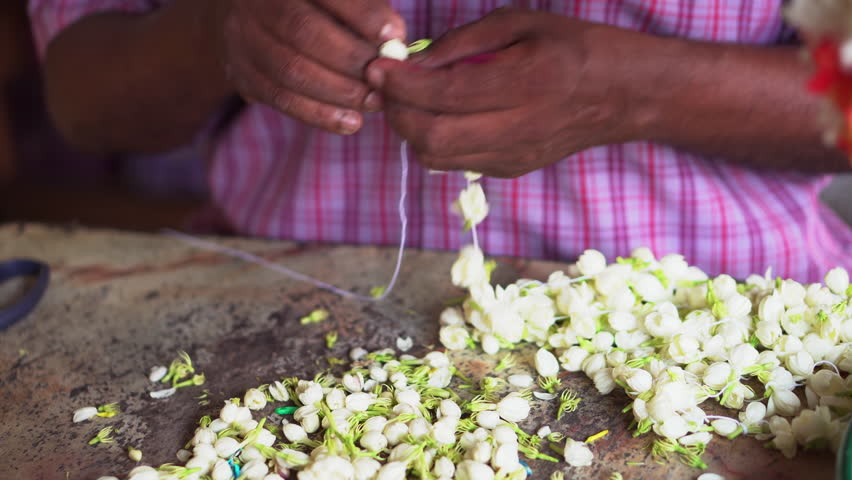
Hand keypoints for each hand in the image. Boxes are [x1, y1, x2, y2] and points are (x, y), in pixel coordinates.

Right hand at [211, 0, 404, 133]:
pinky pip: (280, 98)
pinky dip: (319, 114)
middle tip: (384, 77)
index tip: (394, 34)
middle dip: (351, 59)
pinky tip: (351, 122)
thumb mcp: (338, 1)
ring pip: (290, 70)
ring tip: (374, 102)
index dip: (361, 13)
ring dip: (339, 92)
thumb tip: (395, 41)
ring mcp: (242, 37)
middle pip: (303, 30)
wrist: (259, 18)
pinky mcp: (240, 72)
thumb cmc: (319, 7)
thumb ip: (364, 11)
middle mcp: (255, 2)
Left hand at [366, 8, 646, 176]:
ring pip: (437, 158)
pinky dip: (434, 142)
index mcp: (525, 84)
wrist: (626, 96)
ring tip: (409, 101)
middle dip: (397, 113)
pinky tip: (439, 116)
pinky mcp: (512, 171)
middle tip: (387, 87)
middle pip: (433, 138)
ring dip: (411, 131)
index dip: (401, 84)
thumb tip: (415, 62)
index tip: (377, 67)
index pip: (444, 95)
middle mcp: (518, 129)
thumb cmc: (577, 48)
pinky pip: (456, 163)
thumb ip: (465, 43)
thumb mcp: (523, 23)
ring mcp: (515, 157)